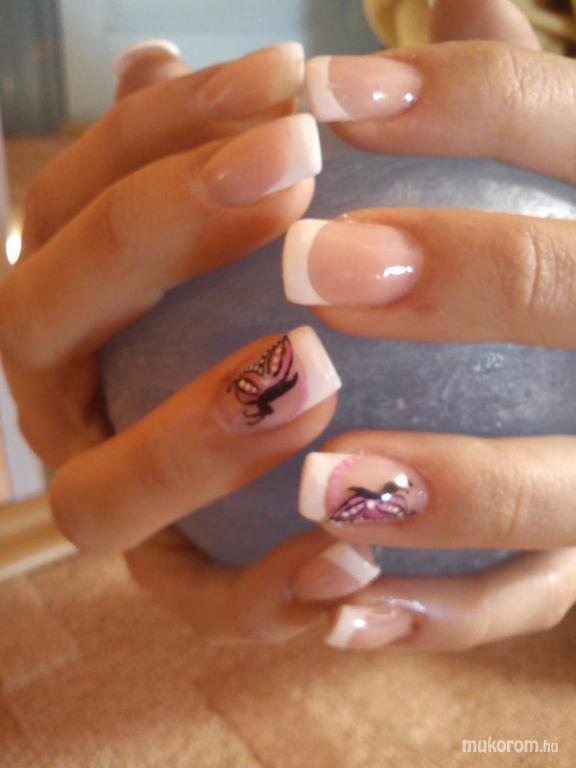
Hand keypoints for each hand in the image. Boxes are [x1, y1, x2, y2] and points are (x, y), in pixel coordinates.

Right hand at [0, 43, 360, 643]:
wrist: (259, 455)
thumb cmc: (255, 303)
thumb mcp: (248, 222)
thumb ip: (223, 153)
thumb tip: (227, 66)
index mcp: (66, 294)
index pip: (77, 195)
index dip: (166, 129)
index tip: (288, 81)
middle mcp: (64, 391)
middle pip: (47, 313)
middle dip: (154, 234)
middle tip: (291, 173)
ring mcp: (104, 489)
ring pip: (99, 488)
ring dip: (192, 437)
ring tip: (313, 374)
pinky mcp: (169, 577)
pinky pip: (198, 599)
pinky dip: (265, 590)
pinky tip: (354, 558)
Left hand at [280, 0, 575, 649]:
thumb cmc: (567, 262)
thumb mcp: (558, 168)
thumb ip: (501, 95)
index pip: (567, 125)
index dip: (458, 100)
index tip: (326, 95)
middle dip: (466, 275)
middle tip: (314, 264)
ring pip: (566, 489)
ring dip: (453, 489)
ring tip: (320, 481)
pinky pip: (527, 601)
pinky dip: (439, 614)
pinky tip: (336, 607)